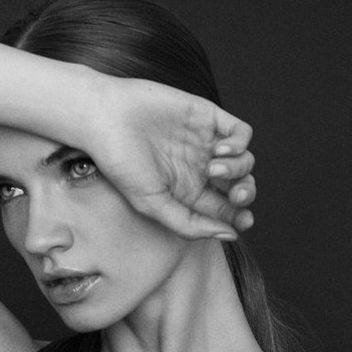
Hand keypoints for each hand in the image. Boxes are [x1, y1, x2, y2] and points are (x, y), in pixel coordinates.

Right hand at [85, 76, 255, 239]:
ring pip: (244, 161)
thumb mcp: (152, 205)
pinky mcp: (208, 117)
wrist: (106, 119)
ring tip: (213, 167)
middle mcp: (199, 169)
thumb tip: (230, 234)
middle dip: (245, 194)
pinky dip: (240, 144)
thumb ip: (189, 224)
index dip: (238, 217)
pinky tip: (221, 150)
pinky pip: (241, 132)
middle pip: (239, 186)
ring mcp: (205, 143)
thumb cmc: (122, 164)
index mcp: (187, 193)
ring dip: (239, 169)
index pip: (224, 209)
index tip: (241, 222)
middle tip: (236, 196)